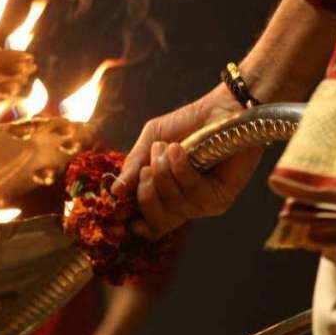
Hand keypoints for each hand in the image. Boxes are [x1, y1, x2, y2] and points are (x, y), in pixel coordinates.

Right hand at [112, 87, 260, 238]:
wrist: (219, 108)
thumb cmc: (186, 124)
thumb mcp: (150, 141)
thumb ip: (133, 166)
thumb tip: (115, 191)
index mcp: (165, 196)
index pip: (150, 225)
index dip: (136, 226)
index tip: (120, 221)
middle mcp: (183, 205)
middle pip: (158, 223)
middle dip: (146, 193)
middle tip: (147, 168)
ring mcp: (202, 204)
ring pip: (173, 205)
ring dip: (164, 173)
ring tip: (167, 148)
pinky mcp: (221, 197)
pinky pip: (193, 193)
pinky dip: (182, 170)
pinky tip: (180, 151)